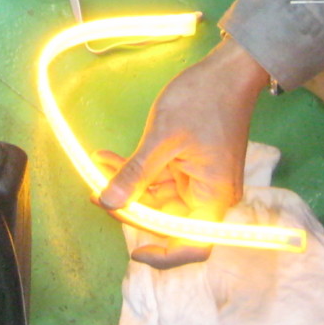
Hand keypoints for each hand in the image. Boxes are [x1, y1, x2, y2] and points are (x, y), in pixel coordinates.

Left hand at [97, 36, 269, 267]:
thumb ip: (136, 174)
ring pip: (159, 197)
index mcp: (214, 196)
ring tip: (98, 168)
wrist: (227, 69)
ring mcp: (200, 179)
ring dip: (129, 185)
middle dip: (132, 208)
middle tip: (97, 193)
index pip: (192, 245)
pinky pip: (161, 178)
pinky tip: (109, 159)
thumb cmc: (204, 100)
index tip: (134, 251)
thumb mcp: (162, 138)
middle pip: (168, 220)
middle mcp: (210, 194)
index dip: (164, 255)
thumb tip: (108, 202)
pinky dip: (137, 170)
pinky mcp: (191, 165)